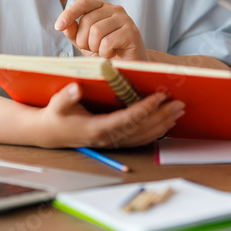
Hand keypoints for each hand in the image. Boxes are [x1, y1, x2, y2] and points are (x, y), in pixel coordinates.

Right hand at [34, 82, 185, 147]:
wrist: (50, 133)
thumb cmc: (55, 115)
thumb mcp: (56, 104)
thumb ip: (65, 97)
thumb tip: (75, 88)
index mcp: (96, 128)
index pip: (127, 119)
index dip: (144, 108)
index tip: (160, 97)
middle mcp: (107, 138)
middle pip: (141, 129)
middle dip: (162, 116)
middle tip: (179, 103)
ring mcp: (112, 142)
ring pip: (143, 136)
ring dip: (163, 124)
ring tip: (179, 111)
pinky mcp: (115, 141)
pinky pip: (140, 139)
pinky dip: (156, 132)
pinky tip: (167, 122)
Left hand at [55, 0, 148, 59]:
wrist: (130, 65)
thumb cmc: (107, 52)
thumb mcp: (85, 42)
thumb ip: (74, 32)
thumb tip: (64, 25)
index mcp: (102, 8)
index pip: (82, 3)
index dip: (69, 13)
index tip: (58, 27)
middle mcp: (114, 9)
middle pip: (87, 20)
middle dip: (83, 40)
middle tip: (93, 49)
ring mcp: (125, 19)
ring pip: (96, 31)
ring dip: (94, 47)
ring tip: (103, 51)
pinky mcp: (132, 32)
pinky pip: (107, 42)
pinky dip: (105, 52)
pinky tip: (111, 54)